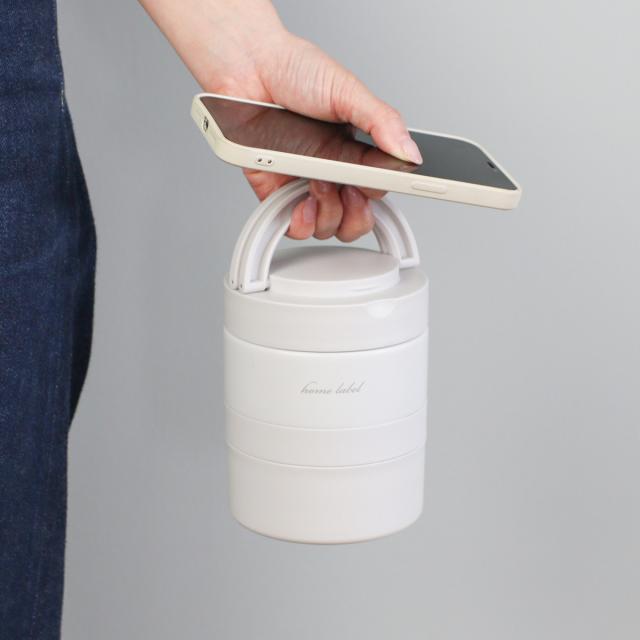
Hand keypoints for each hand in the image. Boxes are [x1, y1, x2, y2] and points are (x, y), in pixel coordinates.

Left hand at [140, 0, 421, 240]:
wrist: (247, 67)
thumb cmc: (294, 71)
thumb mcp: (348, 91)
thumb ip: (382, 121)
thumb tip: (410, 153)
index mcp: (355, 152)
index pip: (377, 192)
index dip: (379, 198)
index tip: (374, 187)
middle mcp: (332, 172)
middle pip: (355, 220)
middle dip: (357, 215)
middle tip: (350, 192)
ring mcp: (305, 184)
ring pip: (328, 227)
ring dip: (329, 213)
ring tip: (319, 182)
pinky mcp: (276, 191)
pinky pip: (294, 226)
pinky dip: (301, 223)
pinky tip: (302, 201)